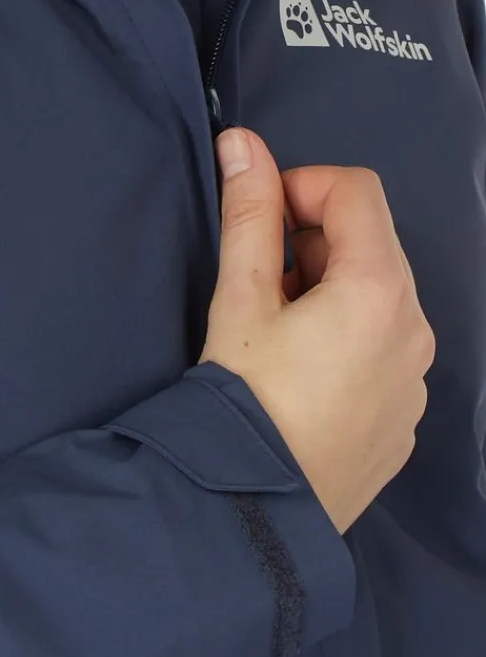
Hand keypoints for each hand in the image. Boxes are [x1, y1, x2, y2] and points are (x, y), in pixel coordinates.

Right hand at [199, 127, 435, 535]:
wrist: (254, 514)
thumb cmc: (244, 399)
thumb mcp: (240, 297)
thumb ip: (248, 212)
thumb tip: (242, 143)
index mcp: (379, 290)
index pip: (356, 190)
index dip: (301, 184)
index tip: (258, 217)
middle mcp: (415, 329)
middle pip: (370, 241)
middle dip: (310, 239)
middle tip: (258, 278)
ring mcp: (417, 378)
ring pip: (378, 295)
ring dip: (327, 287)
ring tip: (273, 328)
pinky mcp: (405, 416)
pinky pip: (383, 347)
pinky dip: (345, 335)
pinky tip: (297, 372)